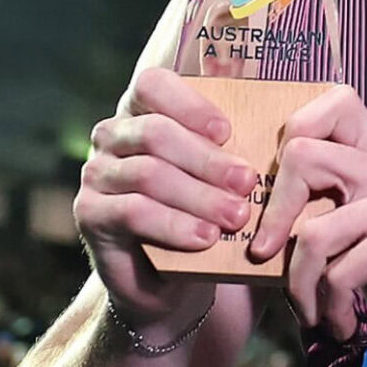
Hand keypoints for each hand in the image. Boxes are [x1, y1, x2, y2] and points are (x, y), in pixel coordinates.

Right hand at [74, 65, 258, 324]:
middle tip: (247, 183)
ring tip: (236, 216)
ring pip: (149, 174)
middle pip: (156, 133)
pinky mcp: (90, 214)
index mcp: (141, 111)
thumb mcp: (216, 176)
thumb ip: (228, 149)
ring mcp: (96, 174)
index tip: (227, 132)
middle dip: (207, 160)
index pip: (153, 85)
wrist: (167, 282)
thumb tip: (275, 131)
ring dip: (198, 196)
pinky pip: (133, 212)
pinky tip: (205, 237)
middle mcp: (111, 135)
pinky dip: (174, 224)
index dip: (189, 104)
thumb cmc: (200, 213)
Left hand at [248, 85, 366, 345]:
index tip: (283, 188)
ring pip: (312, 233)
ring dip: (299, 286)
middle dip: (272, 213)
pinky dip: (329, 310)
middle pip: (300, 153)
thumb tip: (268, 234)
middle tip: (265, 254)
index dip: (294, 132)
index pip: (335, 103)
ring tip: (311, 312)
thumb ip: (337, 217)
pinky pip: (337, 273)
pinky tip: (341, 325)